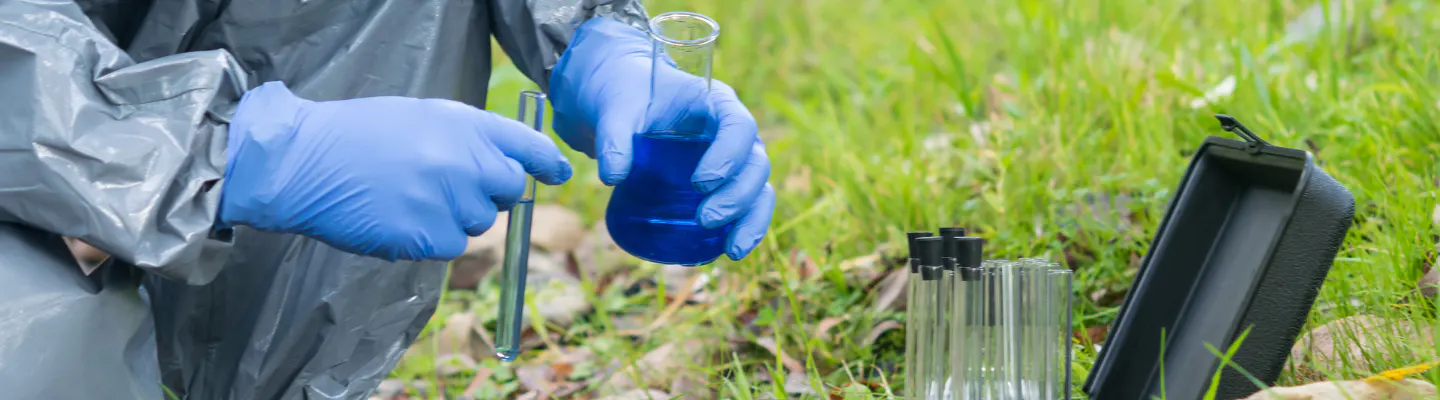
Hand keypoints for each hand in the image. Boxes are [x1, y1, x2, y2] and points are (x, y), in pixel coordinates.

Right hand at [219, 81, 571, 260]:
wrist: (304, 160)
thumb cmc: (360, 135)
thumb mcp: (423, 116)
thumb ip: (469, 138)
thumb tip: (508, 169)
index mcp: (465, 125)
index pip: (528, 145)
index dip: (547, 162)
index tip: (557, 173)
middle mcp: (465, 161)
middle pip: (508, 189)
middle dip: (490, 192)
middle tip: (449, 186)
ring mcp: (448, 201)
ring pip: (478, 222)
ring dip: (454, 217)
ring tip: (409, 196)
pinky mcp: (428, 236)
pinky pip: (452, 247)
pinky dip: (432, 240)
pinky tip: (399, 219)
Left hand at [549, 17, 774, 260]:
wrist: (623, 106)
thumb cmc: (625, 99)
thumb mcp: (615, 110)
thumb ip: (613, 137)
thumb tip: (612, 177)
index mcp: (715, 102)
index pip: (738, 125)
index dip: (728, 155)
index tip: (699, 183)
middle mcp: (732, 132)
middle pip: (755, 163)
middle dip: (738, 196)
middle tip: (704, 219)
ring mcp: (732, 159)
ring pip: (760, 189)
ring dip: (751, 220)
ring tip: (732, 251)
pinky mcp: (723, 183)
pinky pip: (747, 206)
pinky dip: (746, 229)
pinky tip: (731, 252)